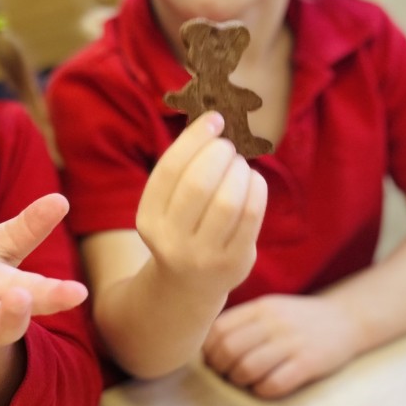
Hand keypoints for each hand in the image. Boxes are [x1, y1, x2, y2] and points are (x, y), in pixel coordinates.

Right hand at [137, 112, 267, 306]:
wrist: (188, 285)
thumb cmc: (182, 228)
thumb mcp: (167, 205)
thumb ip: (183, 169)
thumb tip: (213, 121)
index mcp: (148, 219)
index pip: (170, 169)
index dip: (194, 138)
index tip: (214, 119)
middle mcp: (171, 240)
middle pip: (199, 183)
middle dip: (219, 154)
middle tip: (228, 147)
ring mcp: (204, 255)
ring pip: (228, 200)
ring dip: (239, 170)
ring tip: (240, 165)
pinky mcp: (234, 262)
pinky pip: (251, 215)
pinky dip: (256, 187)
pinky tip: (253, 180)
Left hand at [203, 293, 362, 398]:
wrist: (346, 320)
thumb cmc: (298, 319)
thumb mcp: (270, 308)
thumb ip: (242, 321)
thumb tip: (206, 345)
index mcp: (261, 308)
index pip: (219, 329)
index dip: (209, 350)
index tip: (213, 360)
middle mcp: (274, 322)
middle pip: (229, 349)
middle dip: (220, 368)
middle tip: (226, 375)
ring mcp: (292, 343)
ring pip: (247, 368)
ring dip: (239, 381)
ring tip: (244, 382)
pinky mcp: (308, 363)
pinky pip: (274, 384)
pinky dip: (262, 391)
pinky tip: (263, 388)